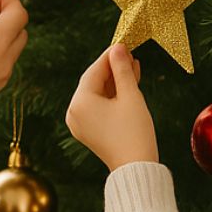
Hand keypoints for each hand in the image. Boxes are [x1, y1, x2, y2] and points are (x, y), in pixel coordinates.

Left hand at [66, 43, 158, 171]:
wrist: (136, 168)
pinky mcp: (89, 131)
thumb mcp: (130, 96)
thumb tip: (118, 48)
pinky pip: (99, 107)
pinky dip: (112, 97)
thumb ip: (122, 69)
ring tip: (133, 68)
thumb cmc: (134, 132)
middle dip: (113, 69)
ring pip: (98, 94)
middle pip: (94, 82)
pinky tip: (128, 85)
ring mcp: (80, 124)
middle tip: (130, 55)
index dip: (110, 56)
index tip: (123, 44)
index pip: (94, 71)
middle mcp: (74, 113)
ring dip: (115, 82)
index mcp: (79, 103)